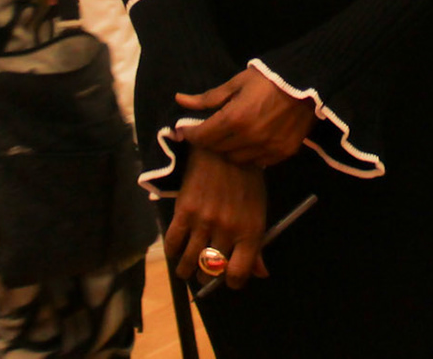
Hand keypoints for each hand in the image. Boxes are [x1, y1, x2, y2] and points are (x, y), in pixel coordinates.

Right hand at [165, 149, 268, 288]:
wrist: (223, 149)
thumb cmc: (246, 180)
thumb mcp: (258, 211)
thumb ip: (257, 245)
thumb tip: (260, 273)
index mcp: (250, 231)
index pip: (238, 272)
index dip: (232, 282)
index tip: (228, 280)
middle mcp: (226, 230)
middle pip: (212, 269)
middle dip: (207, 277)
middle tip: (204, 273)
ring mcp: (204, 221)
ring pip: (190, 260)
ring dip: (186, 270)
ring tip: (186, 270)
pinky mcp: (184, 211)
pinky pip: (173, 241)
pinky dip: (172, 251)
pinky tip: (175, 252)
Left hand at [176, 68, 316, 167]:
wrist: (307, 82)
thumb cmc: (268, 78)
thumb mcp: (236, 83)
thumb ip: (208, 98)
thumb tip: (180, 100)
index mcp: (234, 118)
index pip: (202, 137)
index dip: (190, 134)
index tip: (186, 130)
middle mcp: (249, 138)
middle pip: (217, 149)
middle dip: (209, 140)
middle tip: (210, 130)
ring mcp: (267, 148)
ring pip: (236, 159)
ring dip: (228, 150)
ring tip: (231, 136)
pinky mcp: (282, 152)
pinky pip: (258, 162)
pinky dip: (250, 154)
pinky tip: (250, 141)